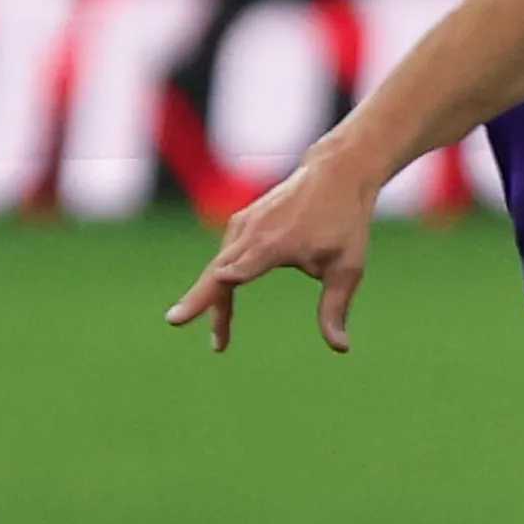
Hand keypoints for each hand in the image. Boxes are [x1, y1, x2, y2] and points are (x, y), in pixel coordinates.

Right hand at [166, 154, 381, 354]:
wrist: (335, 175)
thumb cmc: (345, 223)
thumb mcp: (348, 268)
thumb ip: (336, 308)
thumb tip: (341, 349)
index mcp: (276, 243)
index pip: (241, 267)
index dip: (224, 280)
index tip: (204, 293)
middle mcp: (252, 232)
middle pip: (217, 272)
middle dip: (199, 301)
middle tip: (175, 322)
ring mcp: (242, 225)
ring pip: (219, 268)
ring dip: (215, 301)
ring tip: (220, 339)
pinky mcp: (241, 223)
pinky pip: (226, 258)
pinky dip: (222, 282)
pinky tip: (225, 307)